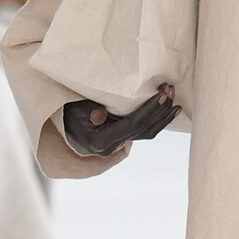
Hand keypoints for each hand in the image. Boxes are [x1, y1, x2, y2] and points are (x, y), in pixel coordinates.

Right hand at [63, 85, 180, 156]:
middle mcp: (112, 147)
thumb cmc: (69, 111)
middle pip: (144, 130)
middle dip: (160, 110)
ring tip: (176, 100)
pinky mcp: (122, 139)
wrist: (62, 123)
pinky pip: (144, 131)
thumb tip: (101, 115)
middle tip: (171, 91)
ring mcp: (118, 146)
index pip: (132, 125)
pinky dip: (157, 120)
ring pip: (147, 133)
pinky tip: (170, 110)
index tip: (162, 95)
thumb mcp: (75, 108)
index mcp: (101, 141)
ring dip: (162, 116)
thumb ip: (89, 111)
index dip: (149, 110)